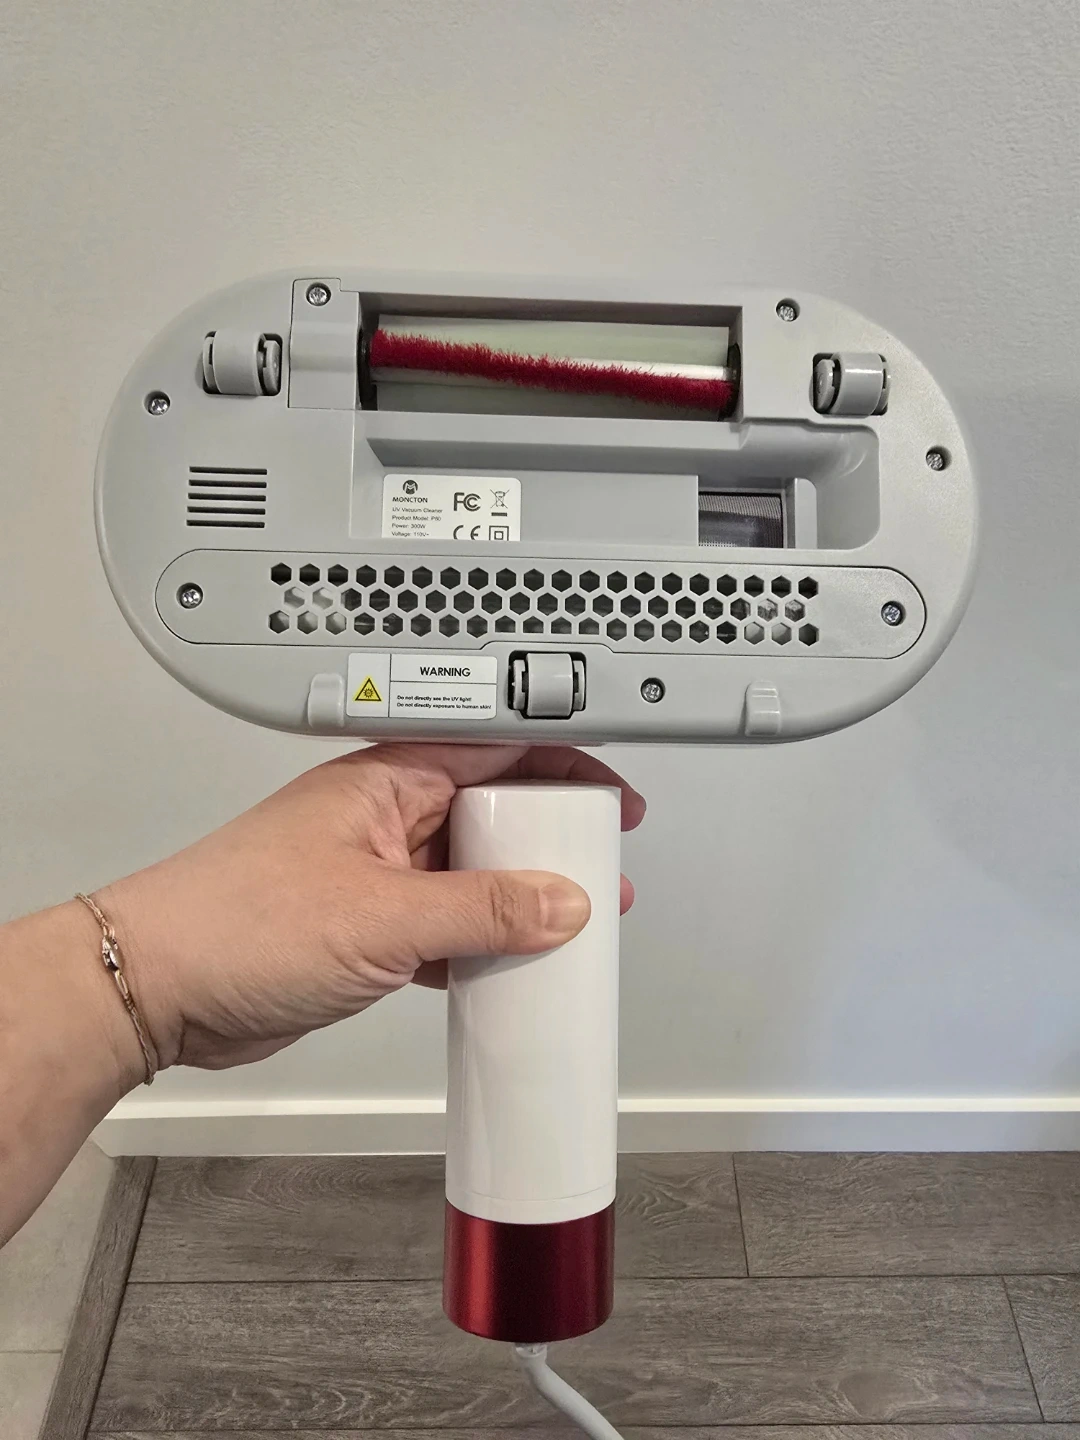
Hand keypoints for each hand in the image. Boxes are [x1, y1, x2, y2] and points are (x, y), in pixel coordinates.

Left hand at [91, 744, 644, 1078]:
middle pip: (491, 813)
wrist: (154, 989)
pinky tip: (506, 966)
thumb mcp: (381, 916)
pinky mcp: (360, 928)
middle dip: (550, 841)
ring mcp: (371, 874)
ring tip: (571, 925)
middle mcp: (381, 818)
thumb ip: (481, 911)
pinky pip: (441, 926)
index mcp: (385, 780)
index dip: (565, 766)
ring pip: (469, 875)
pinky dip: (477, 945)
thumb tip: (561, 902)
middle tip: (601, 870)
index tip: (613, 802)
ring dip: (518, 900)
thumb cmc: (232, 923)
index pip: (497, 749)